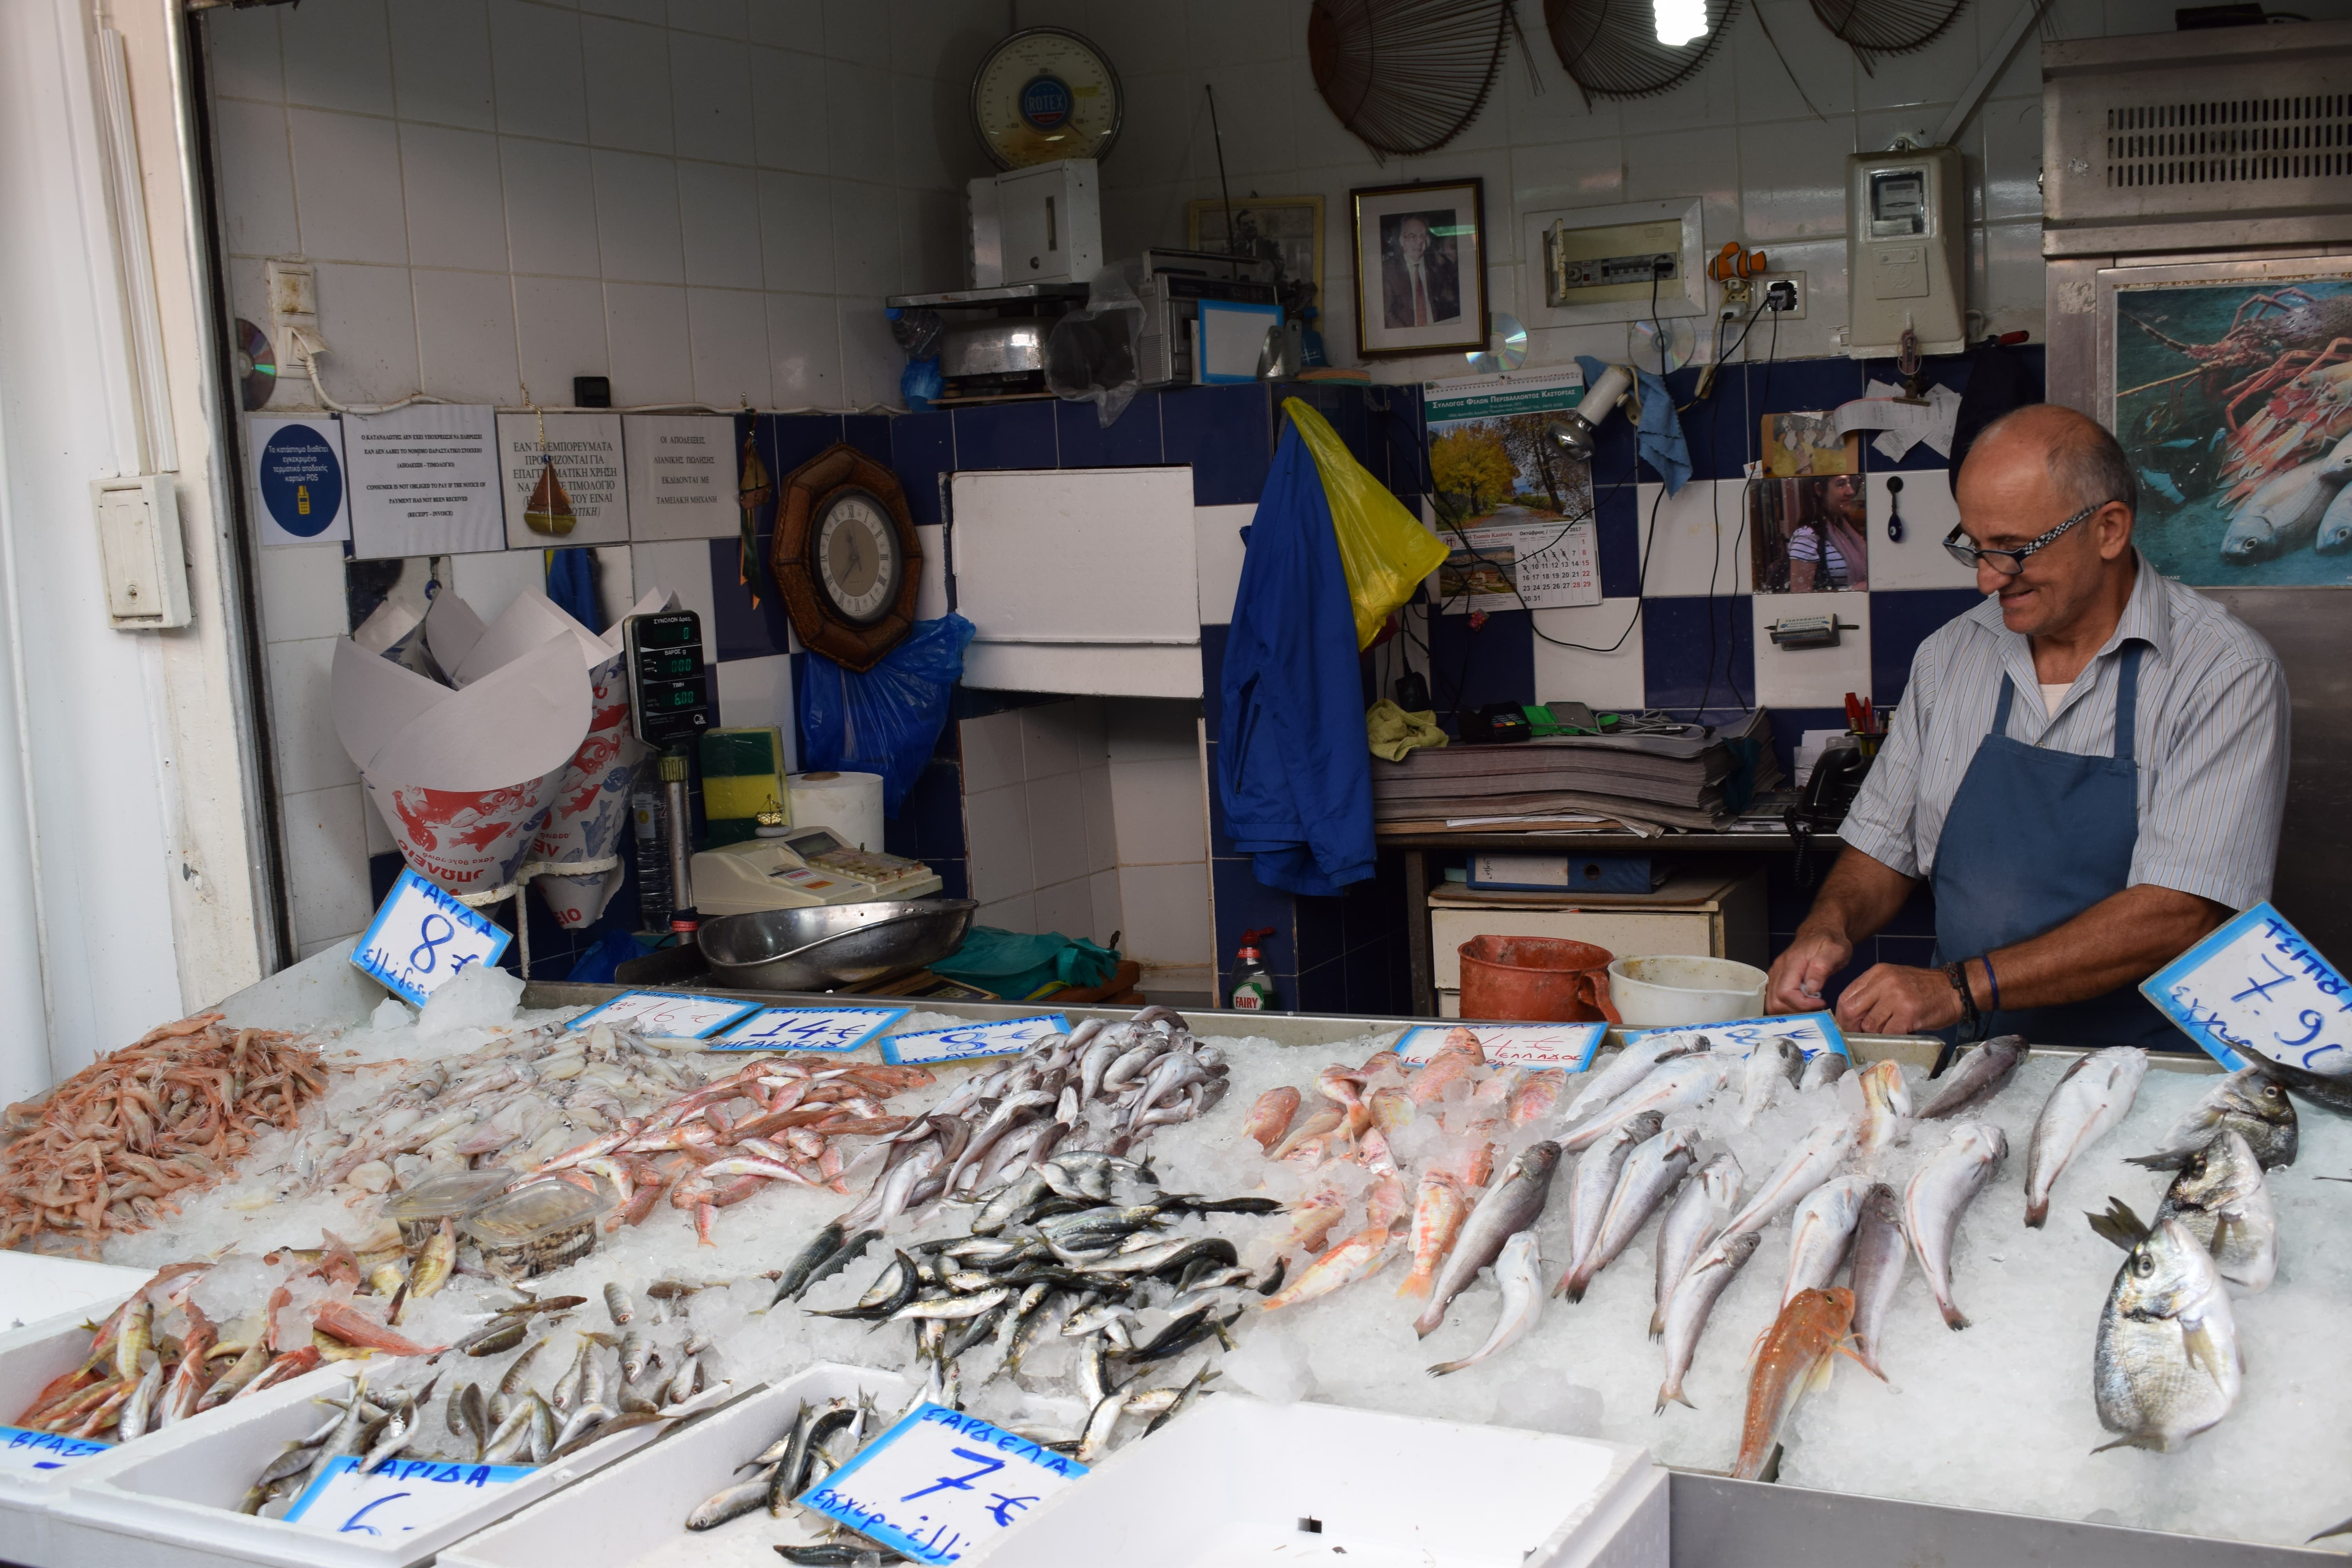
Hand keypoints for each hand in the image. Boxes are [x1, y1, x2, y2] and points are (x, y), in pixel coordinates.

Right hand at [1767, 930, 1850, 1014]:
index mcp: (1792, 963)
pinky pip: (1774, 999)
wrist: (1821, 930)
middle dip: (1795, 1011)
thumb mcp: (1835, 950)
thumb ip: (1821, 968)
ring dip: (1790, 1011)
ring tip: (1809, 1006)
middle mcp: (1779, 969)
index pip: (1785, 993)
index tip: (1821, 1002)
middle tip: (1814, 1007)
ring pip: (1772, 1003)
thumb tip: (1811, 988)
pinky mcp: (1777, 978)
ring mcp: (1776, 974)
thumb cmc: (1830, 940)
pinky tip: (1802, 1004)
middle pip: (1775, 1002)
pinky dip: (1786, 1006)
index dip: (1802, 1004)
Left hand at [1835, 963, 1962, 1035]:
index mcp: (1877, 973)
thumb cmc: (1924, 988)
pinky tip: (1896, 1037)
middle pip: (1852, 1010)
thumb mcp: (1893, 980)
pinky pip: (1888, 1033)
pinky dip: (1889, 1040)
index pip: (1847, 996)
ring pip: (1870, 1025)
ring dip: (1874, 1035)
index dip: (1843, 1016)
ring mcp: (1896, 997)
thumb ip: (1873, 994)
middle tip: (1859, 1036)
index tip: (1847, 1027)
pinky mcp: (1908, 1013)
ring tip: (1884, 1035)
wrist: (1955, 988)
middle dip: (1852, 1028)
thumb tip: (1852, 1017)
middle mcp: (1884, 982)